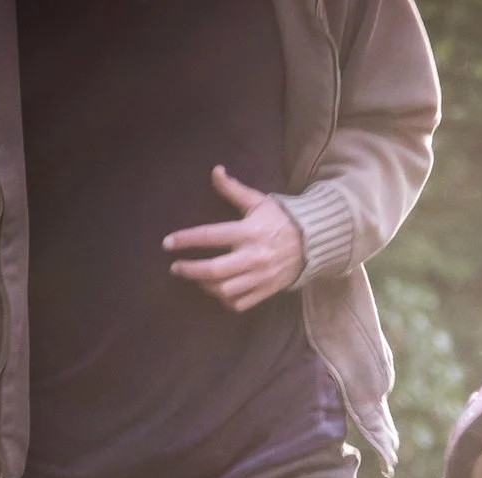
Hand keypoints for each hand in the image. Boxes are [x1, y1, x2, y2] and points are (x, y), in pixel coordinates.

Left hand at [163, 165, 305, 312]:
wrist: (313, 242)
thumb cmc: (281, 220)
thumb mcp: (258, 201)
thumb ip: (233, 189)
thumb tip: (215, 171)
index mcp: (249, 232)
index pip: (210, 236)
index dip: (186, 240)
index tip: (167, 243)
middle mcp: (253, 256)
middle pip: (214, 270)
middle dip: (190, 270)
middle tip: (176, 268)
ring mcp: (260, 276)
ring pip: (224, 290)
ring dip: (205, 286)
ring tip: (197, 278)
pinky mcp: (266, 290)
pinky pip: (239, 303)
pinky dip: (224, 300)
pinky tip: (217, 290)